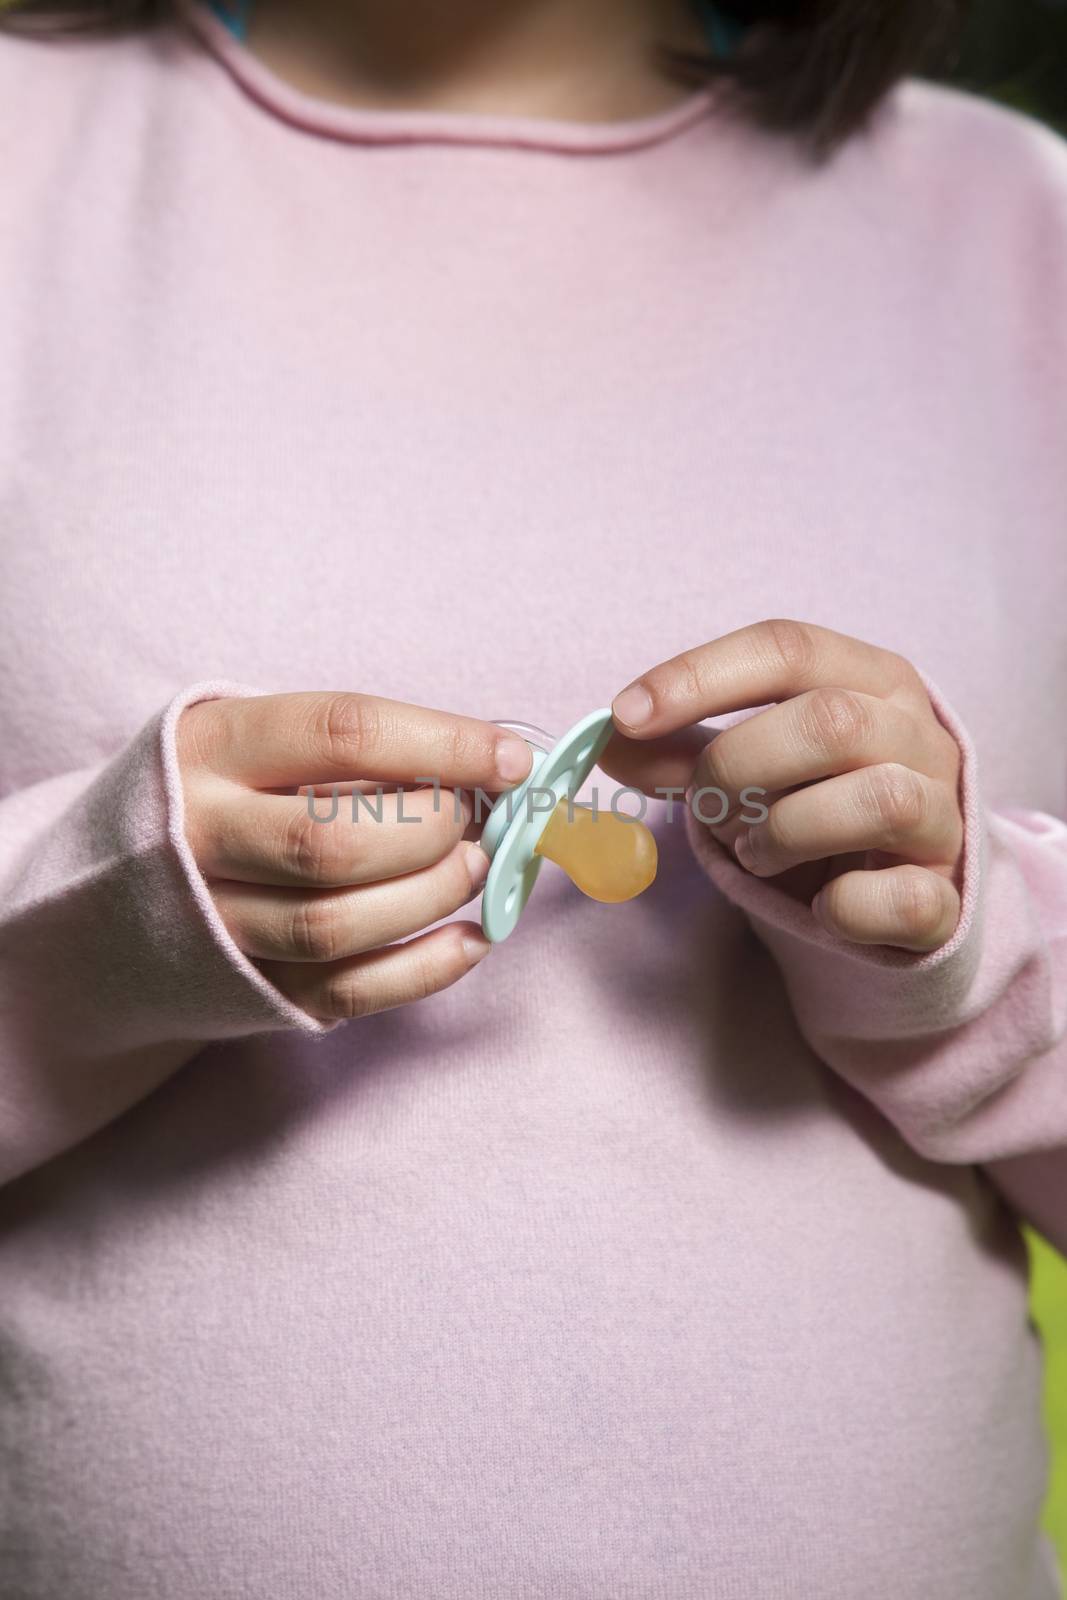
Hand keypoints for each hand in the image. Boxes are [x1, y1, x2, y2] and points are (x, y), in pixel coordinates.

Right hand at [176, 692, 531, 1018]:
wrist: (103, 891)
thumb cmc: (219, 794)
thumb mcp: (255, 739)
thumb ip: (352, 750)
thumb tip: (489, 763)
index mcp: (211, 748)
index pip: (341, 734)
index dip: (442, 743)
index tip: (509, 758)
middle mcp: (200, 835)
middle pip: (333, 841)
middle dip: (432, 829)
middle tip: (475, 819)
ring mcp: (217, 921)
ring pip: (337, 925)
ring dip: (433, 896)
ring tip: (474, 867)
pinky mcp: (247, 986)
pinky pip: (345, 991)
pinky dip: (427, 969)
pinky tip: (472, 938)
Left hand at [603, 619, 964, 952]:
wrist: (906, 888)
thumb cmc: (822, 803)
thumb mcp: (757, 763)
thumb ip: (687, 750)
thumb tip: (609, 741)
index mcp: (871, 679)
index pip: (786, 648)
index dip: (698, 676)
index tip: (625, 716)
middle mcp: (919, 736)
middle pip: (831, 721)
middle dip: (739, 766)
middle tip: (707, 805)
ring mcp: (944, 815)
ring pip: (879, 801)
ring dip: (786, 832)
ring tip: (755, 852)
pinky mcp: (946, 895)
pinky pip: (902, 898)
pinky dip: (843, 908)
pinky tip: (820, 906)